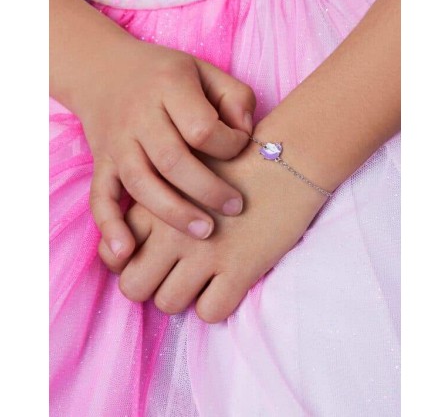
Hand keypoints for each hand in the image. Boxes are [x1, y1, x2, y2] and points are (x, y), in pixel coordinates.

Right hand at [74, 37, 255, 270]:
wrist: (104, 71)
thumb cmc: (166, 75)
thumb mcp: (205, 71)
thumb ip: (235, 98)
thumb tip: (247, 138)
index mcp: (169, 87)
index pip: (203, 128)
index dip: (229, 145)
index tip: (238, 149)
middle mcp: (139, 116)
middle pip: (173, 161)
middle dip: (208, 191)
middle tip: (235, 208)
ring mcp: (117, 143)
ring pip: (142, 184)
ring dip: (173, 213)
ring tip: (204, 233)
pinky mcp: (102, 164)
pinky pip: (101, 197)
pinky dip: (110, 227)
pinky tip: (126, 253)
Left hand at [100, 124, 326, 321]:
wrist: (288, 156)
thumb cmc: (237, 158)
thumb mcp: (187, 165)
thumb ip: (160, 194)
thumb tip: (141, 235)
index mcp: (155, 204)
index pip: (114, 254)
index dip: (127, 263)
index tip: (148, 259)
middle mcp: (171, 232)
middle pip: (133, 287)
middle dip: (150, 286)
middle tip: (173, 273)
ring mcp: (204, 253)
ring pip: (168, 304)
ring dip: (183, 296)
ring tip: (202, 278)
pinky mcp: (238, 269)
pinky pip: (211, 313)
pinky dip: (217, 304)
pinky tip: (227, 283)